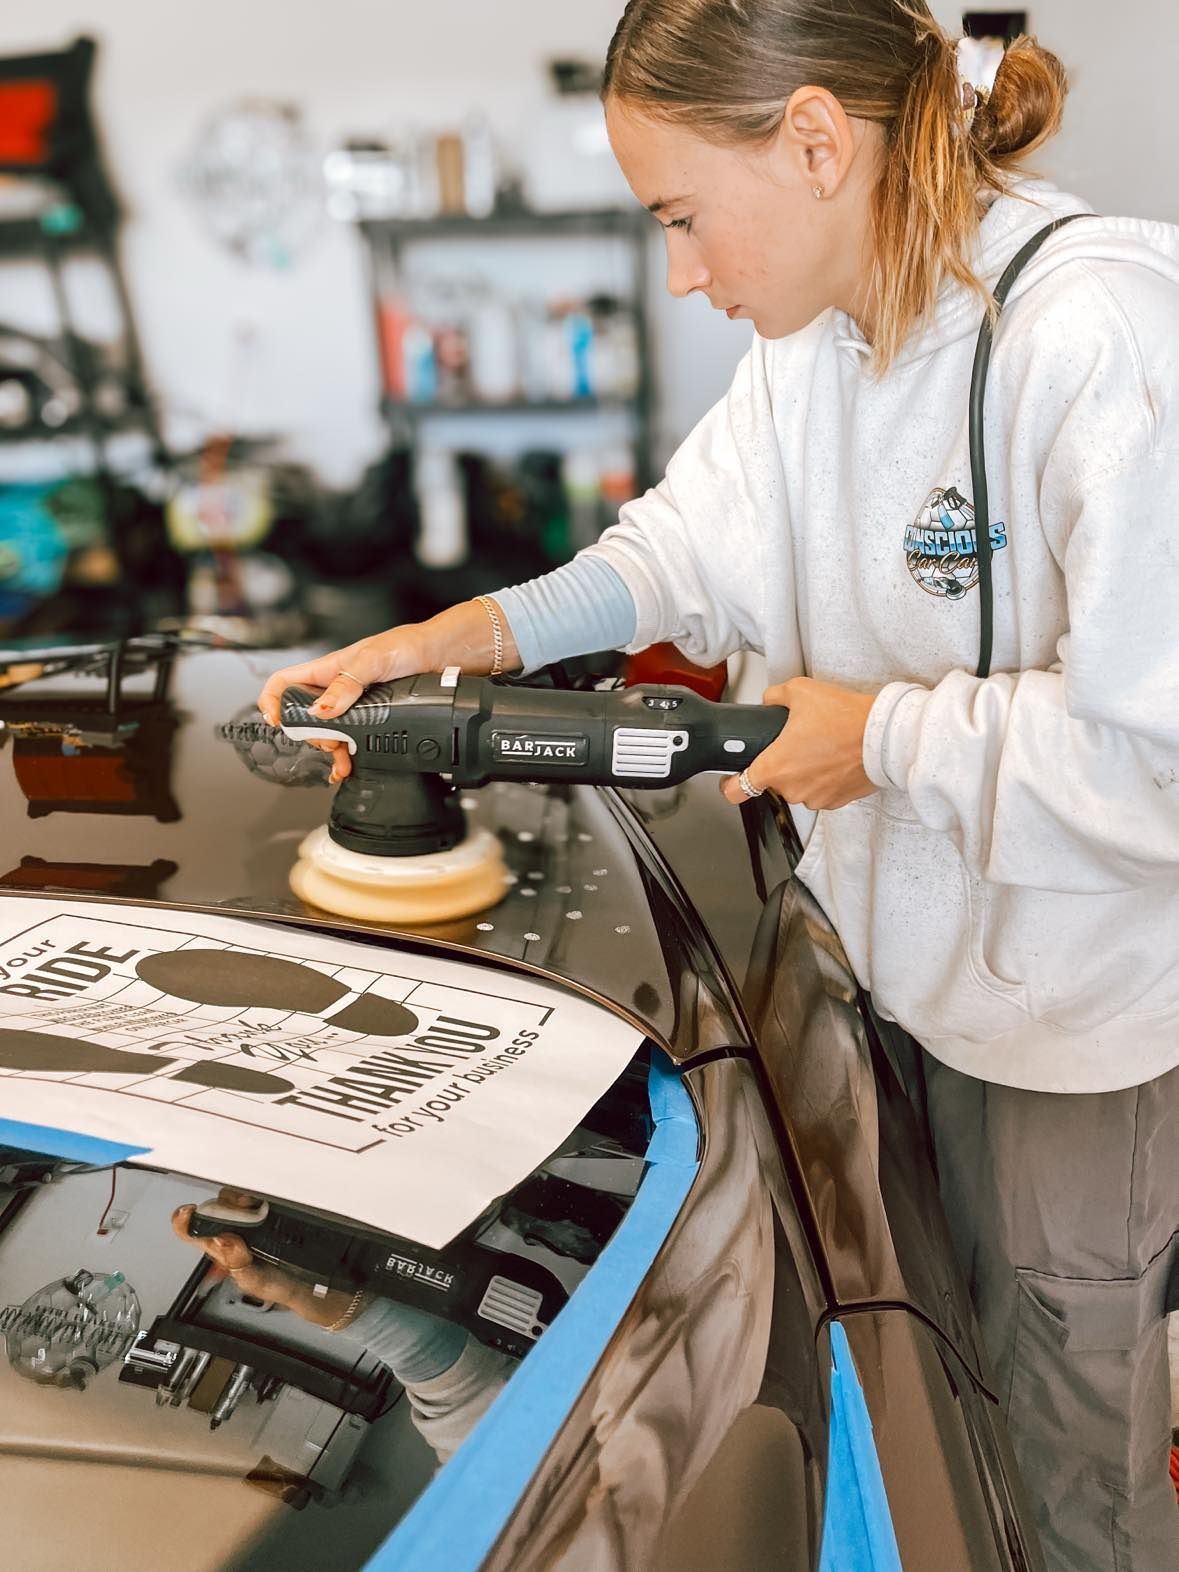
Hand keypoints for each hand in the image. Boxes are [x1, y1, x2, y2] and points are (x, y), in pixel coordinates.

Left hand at [172, 1190, 355, 1327]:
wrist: (323, 1287)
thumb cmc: (287, 1286)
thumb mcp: (260, 1284)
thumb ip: (241, 1266)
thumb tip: (224, 1240)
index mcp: (225, 1252)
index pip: (194, 1232)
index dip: (186, 1220)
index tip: (188, 1211)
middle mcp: (237, 1232)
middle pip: (217, 1207)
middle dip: (223, 1204)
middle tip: (237, 1209)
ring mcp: (255, 1219)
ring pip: (237, 1197)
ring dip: (241, 1197)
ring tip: (253, 1205)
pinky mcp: (275, 1210)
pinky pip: (262, 1194)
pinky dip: (262, 1193)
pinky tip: (268, 1200)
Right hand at [258, 599, 519, 782]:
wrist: (446, 656)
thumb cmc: (410, 646)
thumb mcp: (373, 660)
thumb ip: (346, 684)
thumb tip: (321, 711)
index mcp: (329, 669)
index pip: (285, 682)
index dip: (272, 701)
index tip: (275, 722)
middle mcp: (338, 689)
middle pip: (305, 717)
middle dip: (311, 734)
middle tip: (328, 741)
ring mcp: (356, 707)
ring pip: (328, 734)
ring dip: (331, 750)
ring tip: (343, 759)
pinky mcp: (375, 720)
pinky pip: (353, 742)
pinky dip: (348, 757)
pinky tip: (350, 766)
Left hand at [720, 677, 878, 812]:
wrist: (884, 736)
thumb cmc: (845, 718)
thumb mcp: (801, 691)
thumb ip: (775, 696)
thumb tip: (771, 700)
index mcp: (775, 767)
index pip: (736, 791)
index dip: (730, 785)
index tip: (730, 780)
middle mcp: (792, 789)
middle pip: (774, 781)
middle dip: (782, 763)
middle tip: (799, 742)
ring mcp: (815, 798)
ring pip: (799, 785)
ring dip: (804, 770)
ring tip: (822, 746)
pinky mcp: (837, 801)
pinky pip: (821, 790)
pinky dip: (825, 777)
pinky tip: (836, 757)